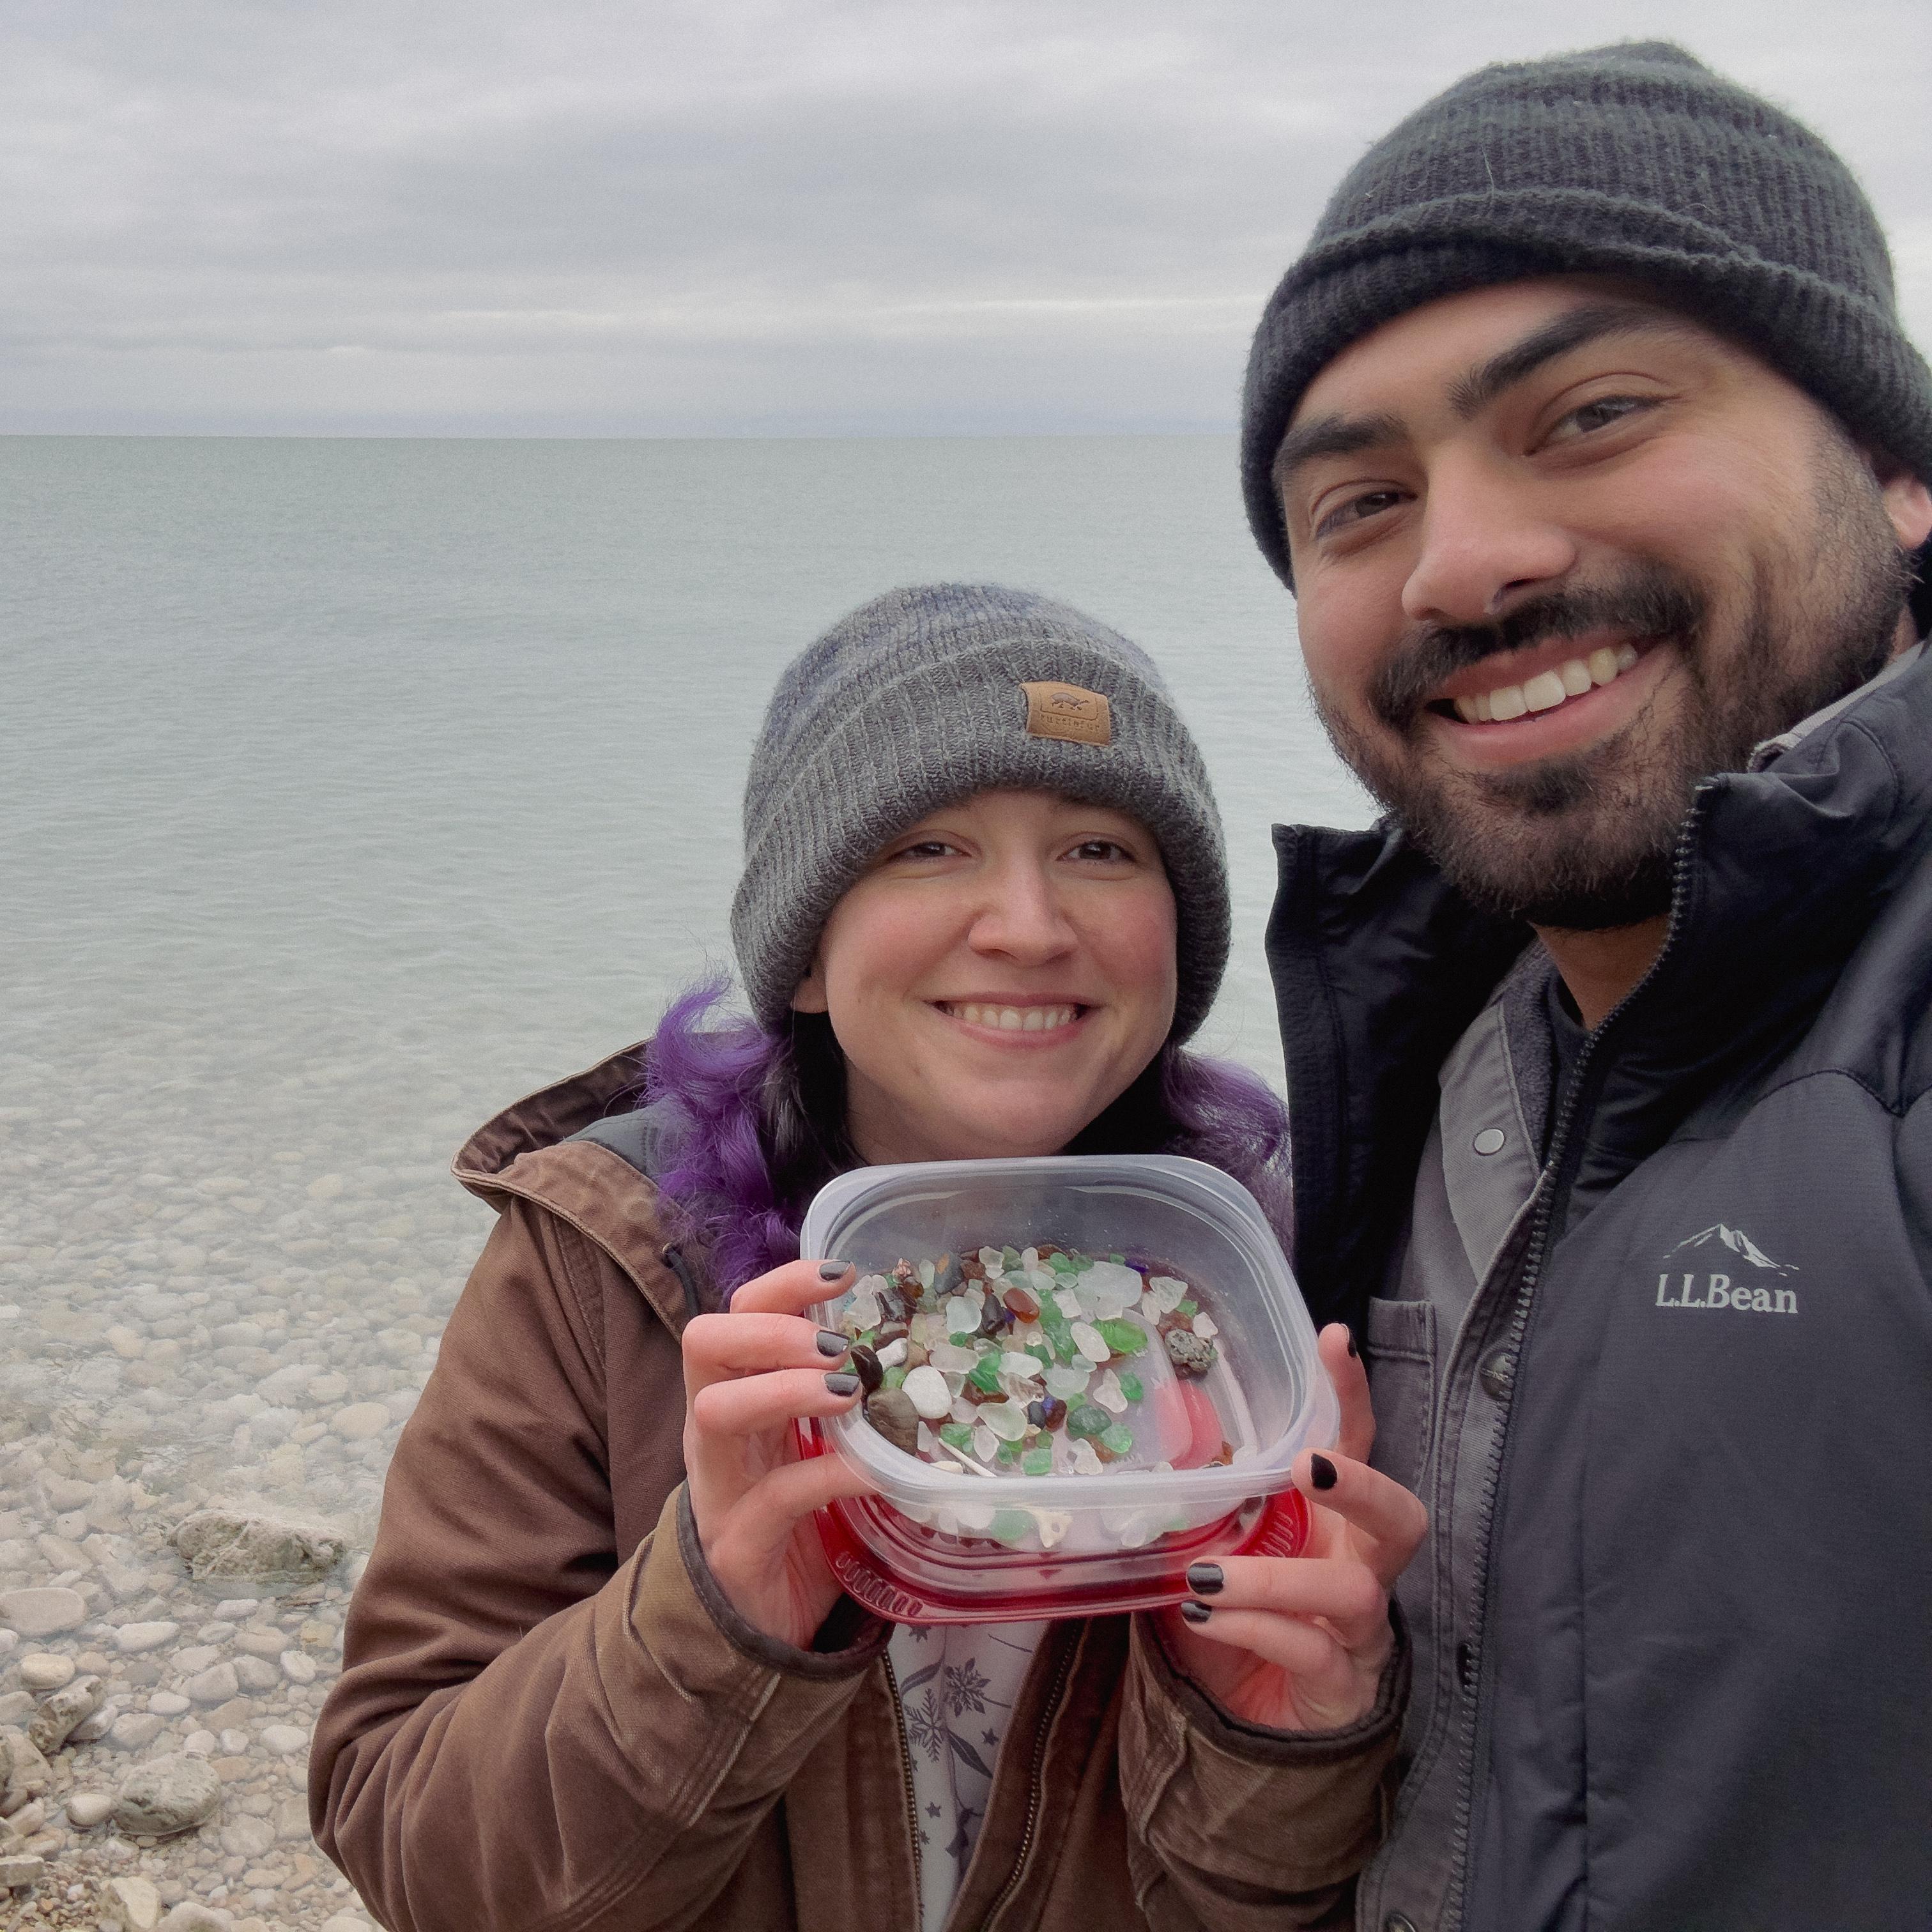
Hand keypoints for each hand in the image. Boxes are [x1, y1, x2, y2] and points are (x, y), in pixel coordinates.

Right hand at [682, 1258, 876, 1647]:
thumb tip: (912, 1350)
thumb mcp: (816, 1446)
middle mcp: (714, 1431)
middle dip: (770, 1327)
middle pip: (704, 1342)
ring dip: (785, 1388)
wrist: (761, 1628)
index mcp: (736, 1394)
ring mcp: (717, 1487)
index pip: (737, 1313)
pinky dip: (831, 1474)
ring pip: (716, 1411)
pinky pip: (774, 1498)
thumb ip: (843, 1401)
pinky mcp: (736, 1545)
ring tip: (847, 1392)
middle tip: (836, 1344)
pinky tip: (878, 1471)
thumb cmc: (796, 1523)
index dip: (782, 1285)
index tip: (842, 1273)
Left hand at [1157, 1323, 1427, 1732]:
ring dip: (1278, 1578)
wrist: (1246, 1719)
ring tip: (1208, 1575)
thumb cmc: (1236, 1619)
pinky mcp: (1343, 1686)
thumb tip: (1145, 1446)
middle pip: (1400, 1517)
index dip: (1349, 1395)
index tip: (1332, 1339)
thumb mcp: (1214, 1547)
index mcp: (1333, 1520)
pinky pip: (1312, 1651)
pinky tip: (1204, 1617)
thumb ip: (1201, 1504)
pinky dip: (1255, 1629)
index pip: (1356, 1444)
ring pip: (1352, 1590)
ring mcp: (1360, 1630)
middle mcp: (1361, 1565)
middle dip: (1361, 1485)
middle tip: (1307, 1467)